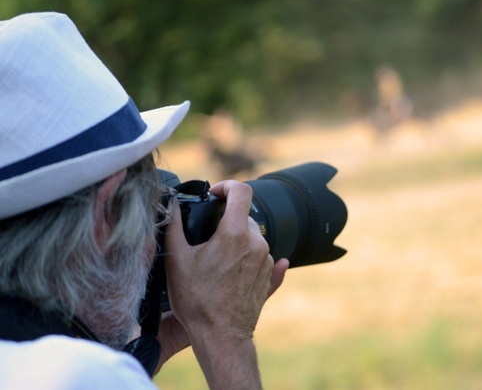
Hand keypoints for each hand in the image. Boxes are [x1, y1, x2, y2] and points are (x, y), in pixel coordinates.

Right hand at [160, 180, 288, 387]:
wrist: (221, 336)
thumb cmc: (197, 301)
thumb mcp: (177, 261)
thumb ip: (173, 226)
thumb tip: (170, 205)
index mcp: (235, 234)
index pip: (241, 191)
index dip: (226, 186)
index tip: (214, 195)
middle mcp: (256, 243)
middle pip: (243, 216)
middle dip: (225, 220)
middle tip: (206, 236)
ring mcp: (266, 260)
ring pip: (251, 236)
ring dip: (235, 240)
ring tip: (215, 261)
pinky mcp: (269, 275)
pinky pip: (259, 255)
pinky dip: (245, 256)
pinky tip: (231, 270)